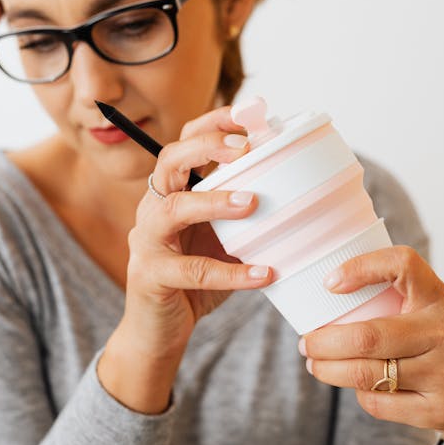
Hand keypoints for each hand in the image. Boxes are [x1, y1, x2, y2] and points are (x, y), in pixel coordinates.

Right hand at [98, 106, 273, 412]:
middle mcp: (152, 209)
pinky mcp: (150, 276)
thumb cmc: (194, 281)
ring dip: (213, 201)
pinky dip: (231, 272)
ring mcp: (147, 242)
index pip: (183, 143)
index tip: (248, 112)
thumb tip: (296, 189)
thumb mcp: (220, 239)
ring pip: (172, 210)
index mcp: (170, 193)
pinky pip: (191, 271)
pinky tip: (264, 274)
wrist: (158, 332)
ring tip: (253, 202)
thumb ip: (241, 215)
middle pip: (168, 162)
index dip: (212, 124)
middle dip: (206, 147)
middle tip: (246, 149)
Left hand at [300, 245, 443, 444]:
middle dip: (322, 342)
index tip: (330, 282)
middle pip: (365, 337)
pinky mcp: (441, 411)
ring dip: (328, 370)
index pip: (402, 265)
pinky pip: (379, 403)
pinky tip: (358, 387)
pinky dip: (360, 394)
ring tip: (316, 364)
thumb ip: (406, 305)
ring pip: (365, 374)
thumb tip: (334, 303)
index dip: (361, 267)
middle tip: (305, 343)